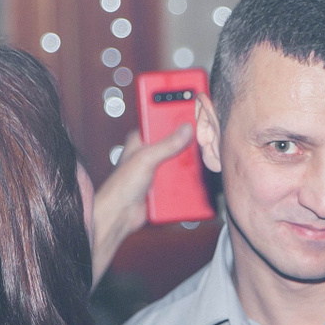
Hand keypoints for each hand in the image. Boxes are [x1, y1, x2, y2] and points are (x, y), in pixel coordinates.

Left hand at [89, 126, 194, 285]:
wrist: (119, 216)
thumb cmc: (120, 187)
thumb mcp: (145, 159)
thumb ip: (166, 144)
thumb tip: (185, 129)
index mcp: (142, 139)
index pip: (163, 119)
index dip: (178, 113)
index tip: (195, 107)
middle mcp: (151, 152)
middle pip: (177, 140)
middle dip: (190, 140)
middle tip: (205, 136)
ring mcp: (159, 168)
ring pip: (182, 160)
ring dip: (192, 162)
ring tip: (204, 158)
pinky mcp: (164, 184)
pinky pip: (182, 178)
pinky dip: (190, 178)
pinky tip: (197, 178)